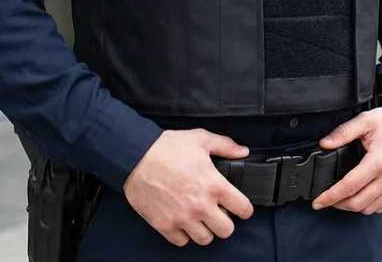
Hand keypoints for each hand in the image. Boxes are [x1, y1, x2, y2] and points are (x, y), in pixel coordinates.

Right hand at [123, 129, 253, 246]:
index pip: (243, 208)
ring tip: (200, 219)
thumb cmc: (167, 147)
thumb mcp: (201, 139)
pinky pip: (182, 242)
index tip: (241, 208)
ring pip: (205, 239)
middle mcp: (201, 206)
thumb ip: (225, 146)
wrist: (135, 157)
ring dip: (205, 230)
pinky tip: (183, 222)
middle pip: (226, 231)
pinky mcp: (164, 225)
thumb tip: (243, 152)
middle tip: (219, 214)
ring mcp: (182, 218)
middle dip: (226, 223)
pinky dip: (184, 234)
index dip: (245, 209)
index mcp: (214, 185)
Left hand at [311, 107, 381, 214]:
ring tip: (342, 197)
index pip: (349, 187)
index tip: (318, 202)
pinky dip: (368, 205)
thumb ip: (343, 132)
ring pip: (370, 208)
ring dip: (353, 206)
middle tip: (326, 199)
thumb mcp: (366, 120)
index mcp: (379, 161)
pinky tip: (360, 195)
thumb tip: (324, 143)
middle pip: (358, 203)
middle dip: (338, 204)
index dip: (330, 197)